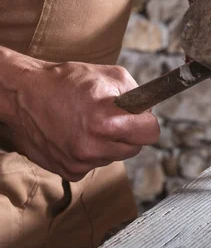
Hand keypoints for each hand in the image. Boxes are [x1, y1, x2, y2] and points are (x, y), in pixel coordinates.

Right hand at [4, 51, 159, 180]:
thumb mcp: (110, 75)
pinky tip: (76, 135)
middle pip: (135, 148)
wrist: (22, 95)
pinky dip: (91, 152)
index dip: (147, 122)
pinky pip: (95, 165)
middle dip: (129, 134)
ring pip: (115, 157)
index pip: (151, 133)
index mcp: (107, 122)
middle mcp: (93, 147)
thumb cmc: (65, 81)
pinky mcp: (69, 171)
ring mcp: (80, 162)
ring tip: (89, 124)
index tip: (140, 117)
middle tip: (112, 118)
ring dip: (109, 143)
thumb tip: (149, 112)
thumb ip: (138, 94)